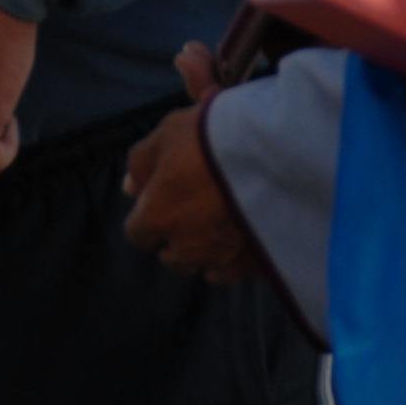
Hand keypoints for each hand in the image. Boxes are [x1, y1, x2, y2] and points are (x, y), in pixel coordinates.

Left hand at [122, 45, 252, 281]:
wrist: (275, 149)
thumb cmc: (213, 137)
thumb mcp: (166, 133)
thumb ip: (140, 164)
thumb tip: (130, 187)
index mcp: (156, 219)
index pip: (137, 234)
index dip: (149, 214)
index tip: (165, 197)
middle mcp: (186, 249)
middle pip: (173, 257)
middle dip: (179, 237)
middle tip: (200, 205)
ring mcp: (225, 261)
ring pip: (209, 268)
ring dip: (211, 250)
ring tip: (229, 219)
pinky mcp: (259, 266)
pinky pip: (244, 271)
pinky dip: (244, 257)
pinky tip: (252, 231)